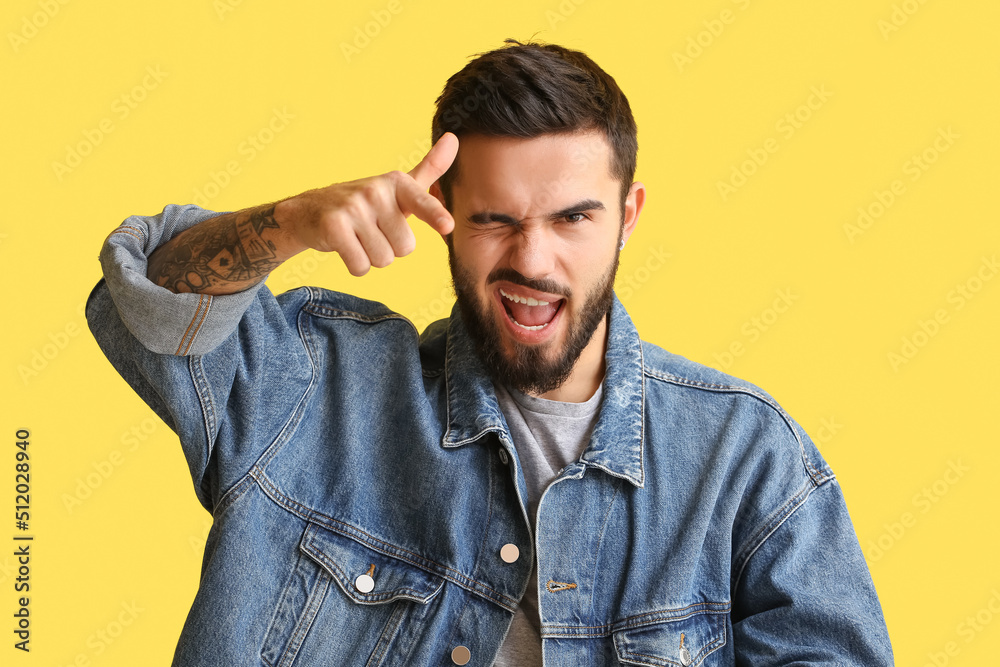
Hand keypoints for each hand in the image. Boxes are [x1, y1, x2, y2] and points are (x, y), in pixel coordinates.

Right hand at [277, 132, 458, 275]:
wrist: (309, 210)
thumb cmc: (364, 203)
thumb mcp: (397, 187)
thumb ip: (429, 169)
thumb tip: (454, 139)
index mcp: (396, 183)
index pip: (421, 201)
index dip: (435, 215)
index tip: (447, 226)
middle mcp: (375, 191)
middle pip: (405, 248)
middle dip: (390, 249)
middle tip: (372, 232)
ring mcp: (353, 208)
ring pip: (383, 259)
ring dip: (371, 257)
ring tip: (358, 238)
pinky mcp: (334, 227)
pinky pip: (361, 266)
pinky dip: (355, 265)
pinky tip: (345, 246)